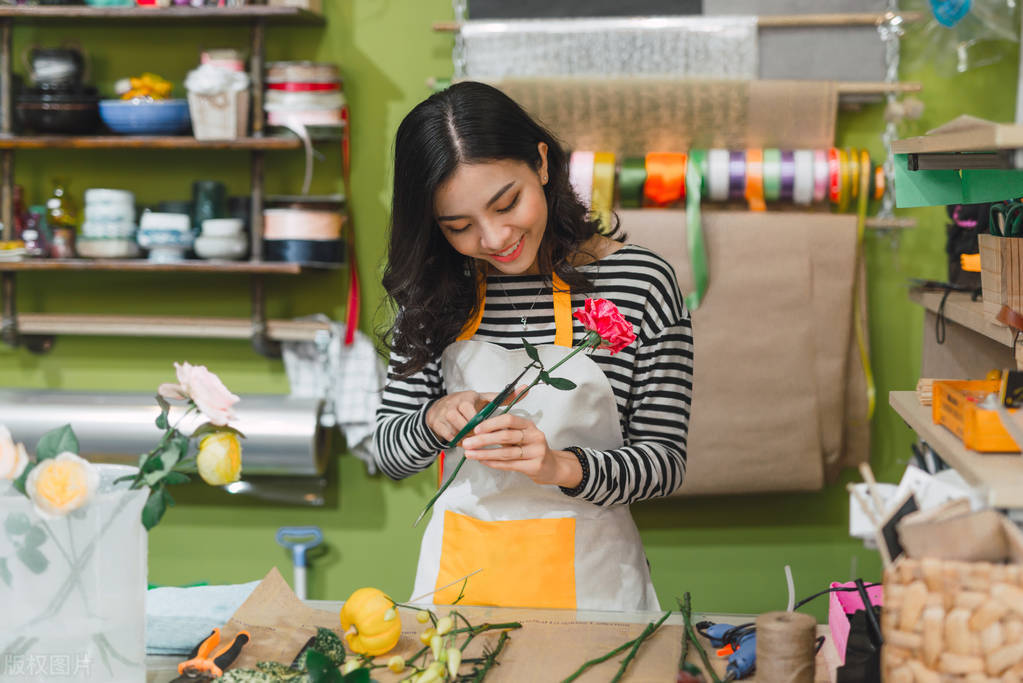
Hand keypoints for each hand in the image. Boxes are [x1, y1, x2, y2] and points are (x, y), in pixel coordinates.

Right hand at [425, 387, 524, 445]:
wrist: (439, 408)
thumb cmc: (467, 405)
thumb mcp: (485, 399)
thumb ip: (504, 397)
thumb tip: (526, 389)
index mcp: (470, 397)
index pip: (478, 412)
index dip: (484, 424)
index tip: (488, 429)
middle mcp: (456, 403)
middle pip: (468, 423)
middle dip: (475, 433)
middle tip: (481, 437)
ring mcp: (445, 413)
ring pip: (458, 430)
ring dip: (466, 437)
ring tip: (472, 439)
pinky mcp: (437, 423)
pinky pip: (449, 436)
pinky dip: (457, 441)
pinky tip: (462, 441)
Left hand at [461, 413, 581, 487]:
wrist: (552, 467)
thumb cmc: (531, 449)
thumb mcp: (521, 436)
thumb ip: (504, 432)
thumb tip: (478, 430)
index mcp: (529, 425)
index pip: (509, 420)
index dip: (491, 423)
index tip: (475, 428)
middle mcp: (535, 436)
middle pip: (505, 436)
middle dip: (483, 440)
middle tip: (466, 443)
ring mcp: (536, 452)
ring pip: (506, 453)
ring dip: (485, 453)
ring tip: (470, 454)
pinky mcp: (535, 466)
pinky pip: (510, 465)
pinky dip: (494, 463)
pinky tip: (483, 461)